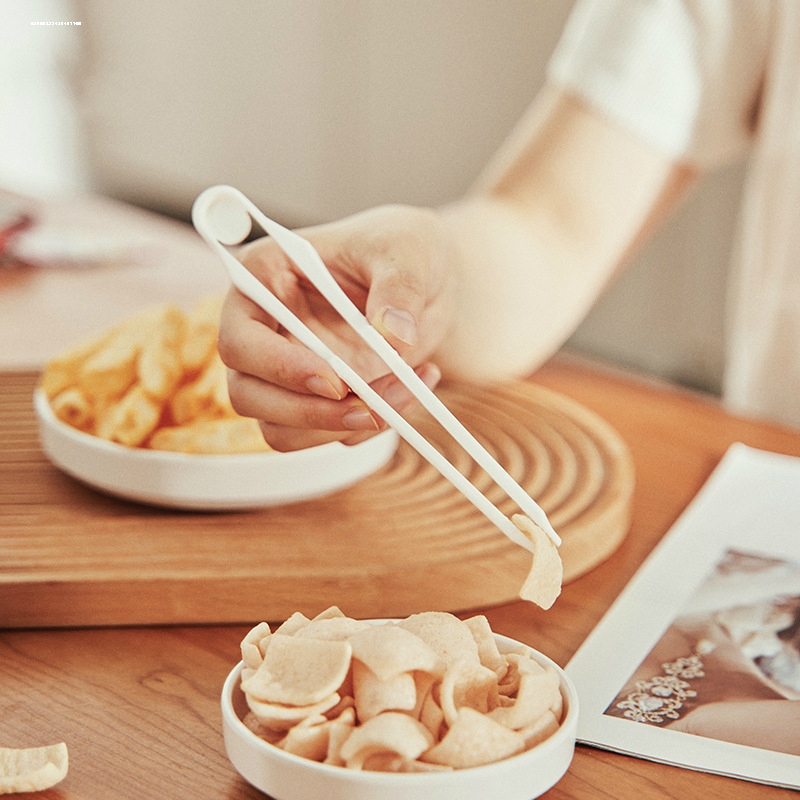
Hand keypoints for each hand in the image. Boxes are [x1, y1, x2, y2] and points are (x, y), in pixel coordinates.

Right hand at [217, 204, 456, 450]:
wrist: (430, 277)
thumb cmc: (402, 247)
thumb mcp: (406, 251)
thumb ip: (399, 288)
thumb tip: (394, 336)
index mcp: (264, 279)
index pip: (240, 337)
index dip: (278, 367)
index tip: (335, 381)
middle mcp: (265, 330)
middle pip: (249, 395)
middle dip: (311, 413)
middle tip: (373, 410)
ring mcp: (288, 371)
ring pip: (283, 429)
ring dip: (343, 428)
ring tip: (408, 391)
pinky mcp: (318, 399)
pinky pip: (328, 435)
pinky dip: (371, 426)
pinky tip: (413, 388)